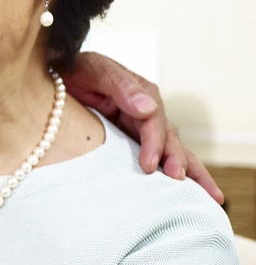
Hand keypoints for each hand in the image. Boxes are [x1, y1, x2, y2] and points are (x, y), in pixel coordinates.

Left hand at [64, 52, 219, 200]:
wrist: (56, 71)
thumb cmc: (75, 68)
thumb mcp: (96, 70)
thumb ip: (121, 87)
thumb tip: (149, 109)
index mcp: (143, 95)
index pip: (155, 123)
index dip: (155, 144)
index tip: (150, 165)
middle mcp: (147, 112)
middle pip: (170, 139)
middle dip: (179, 161)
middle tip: (180, 182)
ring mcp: (139, 127)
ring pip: (170, 150)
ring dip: (187, 171)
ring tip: (208, 197)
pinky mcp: (128, 138)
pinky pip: (154, 156)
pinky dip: (168, 171)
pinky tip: (186, 192)